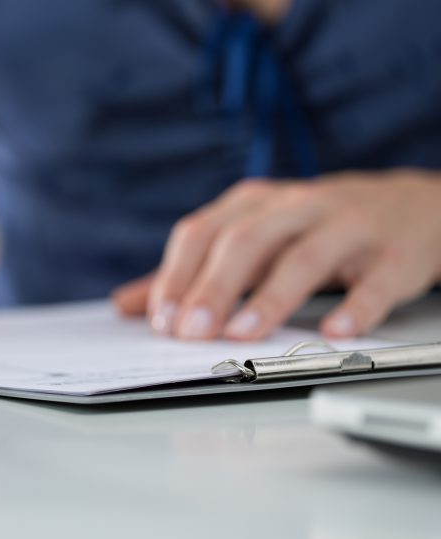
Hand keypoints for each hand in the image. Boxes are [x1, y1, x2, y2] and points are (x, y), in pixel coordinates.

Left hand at [113, 171, 440, 339]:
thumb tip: (127, 305)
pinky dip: (355, 308)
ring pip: (303, 258)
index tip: (159, 319)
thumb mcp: (251, 236)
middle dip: (212, 289)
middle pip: (245, 243)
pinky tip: (333, 333)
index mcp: (254, 203)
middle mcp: (297, 207)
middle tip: (188, 334)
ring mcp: (348, 226)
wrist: (413, 206)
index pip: (202, 233)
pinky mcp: (393, 254)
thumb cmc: (313, 227)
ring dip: (269, 299)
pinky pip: (374, 282)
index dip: (176, 275)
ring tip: (242, 335)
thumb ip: (191, 271)